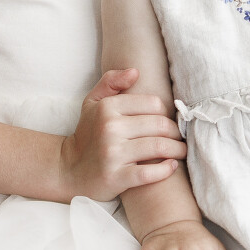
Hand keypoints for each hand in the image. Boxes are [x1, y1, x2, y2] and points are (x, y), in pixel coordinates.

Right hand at [61, 68, 184, 200]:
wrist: (68, 169)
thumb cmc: (87, 134)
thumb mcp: (92, 103)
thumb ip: (111, 81)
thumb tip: (136, 72)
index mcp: (108, 107)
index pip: (153, 104)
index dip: (166, 113)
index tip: (169, 122)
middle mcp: (110, 128)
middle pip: (160, 125)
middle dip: (176, 133)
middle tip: (180, 138)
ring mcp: (113, 154)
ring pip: (159, 147)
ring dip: (178, 150)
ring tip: (181, 151)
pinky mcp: (117, 178)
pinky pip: (150, 173)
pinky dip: (166, 169)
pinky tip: (171, 166)